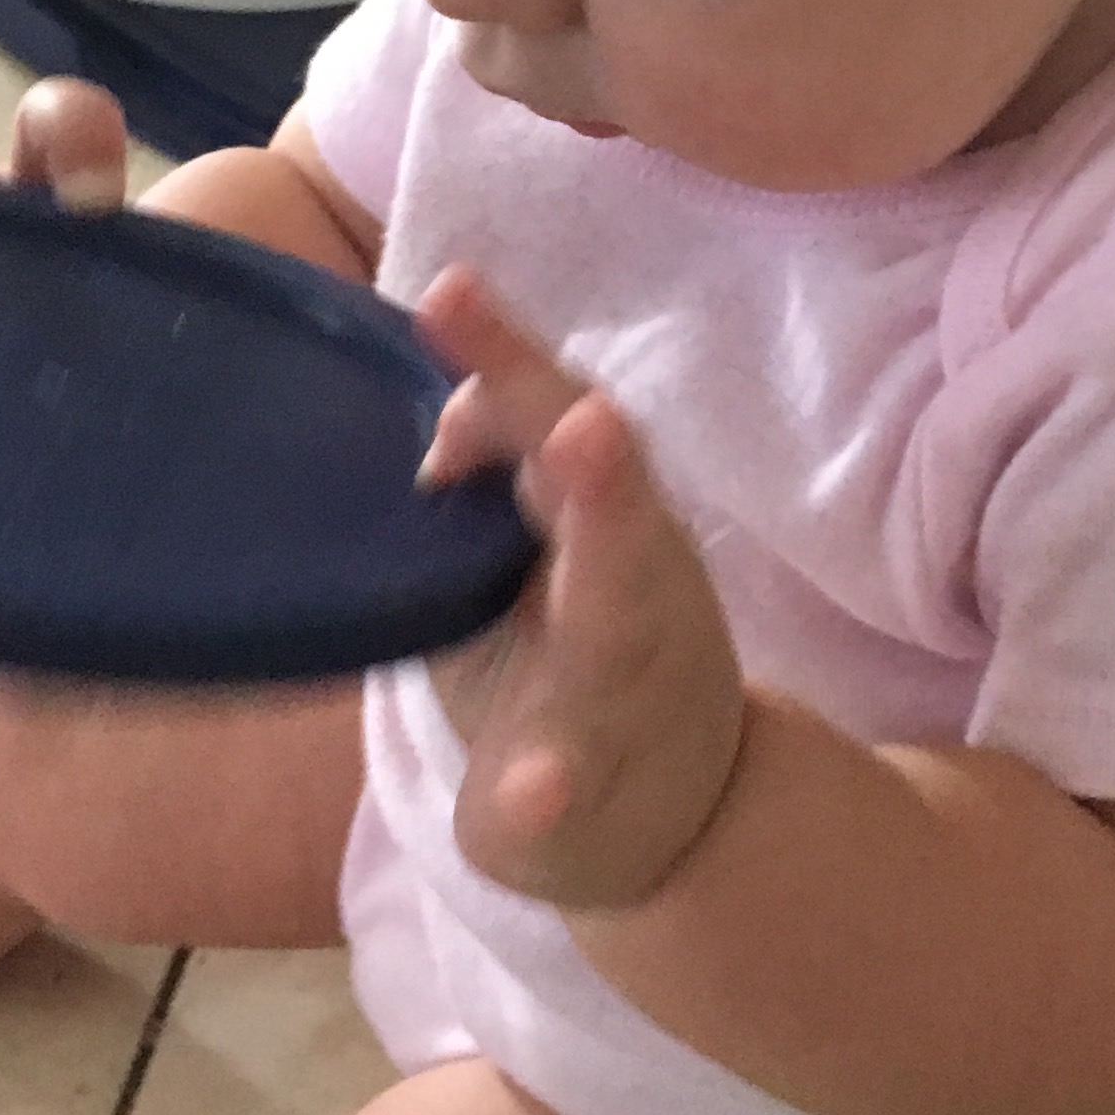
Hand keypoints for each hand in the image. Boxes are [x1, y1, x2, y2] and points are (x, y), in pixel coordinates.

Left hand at [415, 267, 748, 912]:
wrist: (667, 824)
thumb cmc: (575, 658)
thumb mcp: (523, 551)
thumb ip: (492, 465)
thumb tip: (450, 408)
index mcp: (605, 522)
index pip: (557, 423)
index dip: (509, 357)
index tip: (446, 290)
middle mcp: (635, 590)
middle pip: (613, 515)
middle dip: (596, 468)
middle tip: (581, 420)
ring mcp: (623, 692)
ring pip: (618, 636)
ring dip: (607, 591)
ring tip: (589, 536)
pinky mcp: (592, 790)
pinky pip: (572, 789)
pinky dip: (551, 790)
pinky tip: (533, 795)